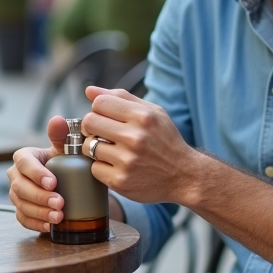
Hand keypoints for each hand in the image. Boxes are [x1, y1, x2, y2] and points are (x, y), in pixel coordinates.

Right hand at [6, 115, 68, 232]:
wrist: (72, 182)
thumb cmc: (66, 162)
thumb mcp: (66, 149)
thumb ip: (61, 135)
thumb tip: (57, 120)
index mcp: (25, 157)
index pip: (24, 162)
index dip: (36, 173)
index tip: (53, 182)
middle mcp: (16, 175)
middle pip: (20, 187)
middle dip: (39, 197)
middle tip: (60, 203)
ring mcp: (17, 194)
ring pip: (21, 204)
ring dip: (39, 212)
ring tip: (59, 217)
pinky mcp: (21, 210)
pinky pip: (23, 219)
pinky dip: (36, 224)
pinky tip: (50, 227)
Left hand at [80, 86, 198, 203]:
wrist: (184, 175)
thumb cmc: (165, 140)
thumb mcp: (152, 112)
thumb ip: (121, 98)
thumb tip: (89, 91)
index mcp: (143, 116)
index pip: (100, 103)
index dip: (99, 109)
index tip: (106, 117)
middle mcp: (135, 138)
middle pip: (89, 122)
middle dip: (93, 127)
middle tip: (103, 133)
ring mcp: (127, 161)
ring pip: (88, 146)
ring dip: (96, 148)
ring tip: (112, 150)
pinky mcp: (120, 181)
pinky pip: (94, 168)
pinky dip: (102, 167)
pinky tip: (116, 166)